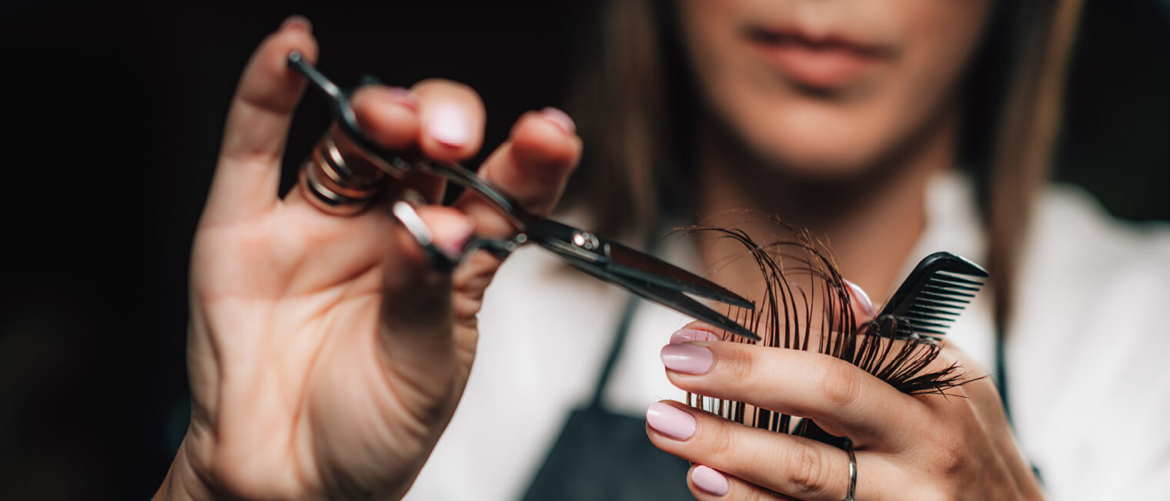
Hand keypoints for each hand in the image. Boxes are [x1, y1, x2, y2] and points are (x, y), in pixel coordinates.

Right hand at [155, 17, 580, 499]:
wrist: (287, 481)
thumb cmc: (373, 430)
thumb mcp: (423, 369)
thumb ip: (426, 293)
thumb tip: (436, 226)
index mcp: (456, 257)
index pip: (502, 191)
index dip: (529, 160)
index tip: (552, 136)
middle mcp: (394, 225)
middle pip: (427, 148)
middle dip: (445, 128)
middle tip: (452, 140)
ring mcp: (323, 221)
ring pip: (354, 141)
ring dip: (378, 111)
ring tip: (395, 116)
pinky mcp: (247, 226)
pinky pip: (256, 147)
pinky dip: (266, 93)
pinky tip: (291, 49)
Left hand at [646, 287, 1042, 499]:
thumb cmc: (970, 441)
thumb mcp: (950, 380)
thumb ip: (889, 342)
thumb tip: (839, 295)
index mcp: (931, 401)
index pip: (834, 373)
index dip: (755, 359)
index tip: (693, 343)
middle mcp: (917, 457)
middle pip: (816, 429)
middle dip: (734, 401)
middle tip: (671, 376)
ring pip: (805, 488)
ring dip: (730, 463)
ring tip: (673, 433)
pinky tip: (709, 485)